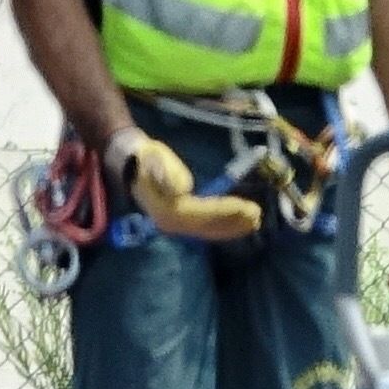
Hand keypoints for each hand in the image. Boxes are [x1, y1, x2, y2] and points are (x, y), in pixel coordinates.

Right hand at [119, 131, 261, 243]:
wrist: (131, 163)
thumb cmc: (145, 158)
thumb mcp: (152, 158)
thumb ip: (165, 173)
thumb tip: (181, 190)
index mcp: (166, 209)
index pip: (201, 214)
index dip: (224, 212)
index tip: (245, 206)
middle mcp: (171, 222)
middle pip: (207, 227)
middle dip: (233, 222)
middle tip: (256, 216)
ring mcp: (175, 224)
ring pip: (208, 230)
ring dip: (232, 227)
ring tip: (253, 222)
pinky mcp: (181, 220)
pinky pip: (205, 227)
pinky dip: (223, 227)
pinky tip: (238, 224)